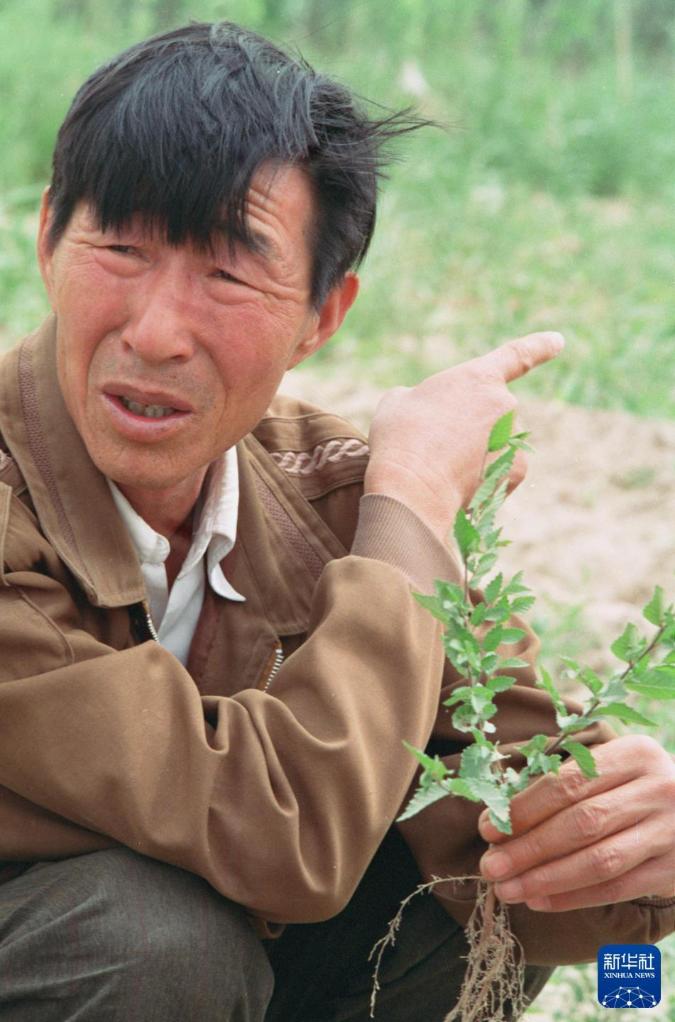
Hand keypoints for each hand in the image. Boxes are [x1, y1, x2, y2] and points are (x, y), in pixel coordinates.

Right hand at [364, 332, 563, 540]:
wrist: (412, 486)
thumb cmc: (400, 438)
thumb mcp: (398, 402)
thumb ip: (423, 398)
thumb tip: (426, 410)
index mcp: (478, 377)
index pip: (516, 355)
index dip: (538, 347)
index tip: (558, 341)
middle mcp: (504, 404)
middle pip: (491, 414)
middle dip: (470, 428)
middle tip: (436, 445)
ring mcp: (513, 438)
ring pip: (495, 446)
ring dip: (474, 455)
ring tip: (440, 468)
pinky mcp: (516, 471)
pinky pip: (500, 472)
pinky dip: (483, 480)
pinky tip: (458, 486)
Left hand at [478, 735, 674, 910]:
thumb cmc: (636, 786)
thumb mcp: (611, 768)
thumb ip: (565, 784)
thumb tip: (501, 818)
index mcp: (634, 754)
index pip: (568, 783)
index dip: (524, 808)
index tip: (487, 828)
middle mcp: (657, 789)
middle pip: (581, 823)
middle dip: (528, 848)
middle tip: (490, 866)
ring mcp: (670, 831)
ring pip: (598, 861)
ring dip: (546, 878)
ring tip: (508, 889)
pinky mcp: (674, 870)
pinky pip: (618, 888)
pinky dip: (574, 897)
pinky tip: (541, 901)